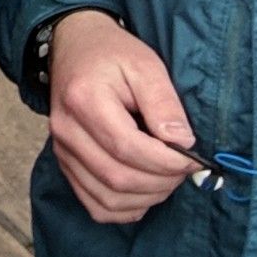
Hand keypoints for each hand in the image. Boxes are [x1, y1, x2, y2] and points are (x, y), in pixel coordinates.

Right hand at [47, 9, 197, 223]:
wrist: (74, 47)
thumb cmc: (112, 54)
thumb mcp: (145, 65)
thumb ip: (164, 103)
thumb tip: (183, 143)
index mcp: (84, 100)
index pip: (128, 148)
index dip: (167, 162)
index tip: (194, 158)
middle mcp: (66, 131)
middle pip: (118, 178)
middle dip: (161, 182)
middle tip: (184, 168)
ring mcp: (62, 151)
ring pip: (107, 198)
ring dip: (147, 198)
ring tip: (167, 179)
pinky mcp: (64, 164)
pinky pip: (94, 205)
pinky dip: (124, 209)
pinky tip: (144, 194)